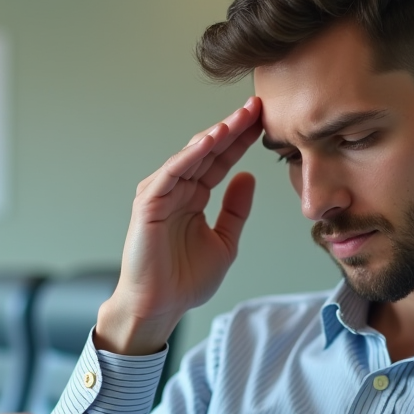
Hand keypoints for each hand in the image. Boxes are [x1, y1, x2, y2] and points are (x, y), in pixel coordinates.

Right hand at [96, 97, 262, 353]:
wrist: (160, 307)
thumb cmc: (185, 280)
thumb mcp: (225, 241)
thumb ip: (236, 210)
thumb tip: (248, 177)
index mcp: (195, 197)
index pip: (221, 161)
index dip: (242, 141)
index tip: (264, 121)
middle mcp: (178, 190)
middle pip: (208, 152)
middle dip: (232, 129)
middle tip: (256, 106)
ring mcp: (162, 195)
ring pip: (190, 157)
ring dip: (213, 136)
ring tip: (236, 119)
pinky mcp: (149, 205)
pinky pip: (171, 174)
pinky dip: (188, 157)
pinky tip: (208, 143)